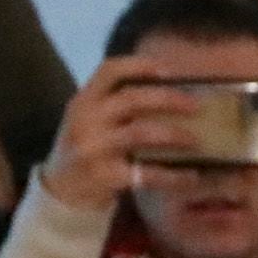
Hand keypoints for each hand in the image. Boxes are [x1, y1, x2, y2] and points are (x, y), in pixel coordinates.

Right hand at [41, 56, 207, 213]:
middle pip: (132, 98)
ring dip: (174, 134)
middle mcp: (86, 119)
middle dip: (168, 99)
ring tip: (197, 140)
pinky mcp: (103, 176)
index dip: (141, 65)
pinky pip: (146, 173)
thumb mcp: (89, 120)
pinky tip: (191, 176)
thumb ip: (115, 106)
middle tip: (196, 105)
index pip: (110, 70)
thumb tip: (171, 95)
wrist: (60, 192)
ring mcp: (93, 148)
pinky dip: (173, 176)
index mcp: (84, 100)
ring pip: (140, 133)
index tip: (171, 70)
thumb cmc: (85, 150)